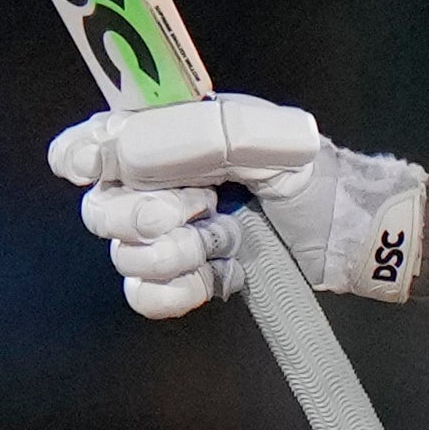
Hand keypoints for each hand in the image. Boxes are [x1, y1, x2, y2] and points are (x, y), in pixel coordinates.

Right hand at [50, 97, 425, 316]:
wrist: (344, 234)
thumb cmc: (307, 175)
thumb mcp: (267, 137)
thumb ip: (196, 134)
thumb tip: (120, 148)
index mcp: (161, 138)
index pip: (89, 143)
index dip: (84, 156)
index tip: (99, 166)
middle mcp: (150, 187)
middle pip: (99, 210)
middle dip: (146, 213)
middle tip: (205, 204)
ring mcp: (162, 239)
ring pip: (124, 256)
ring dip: (178, 252)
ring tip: (228, 238)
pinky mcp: (180, 281)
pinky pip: (142, 296)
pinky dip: (176, 292)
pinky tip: (215, 277)